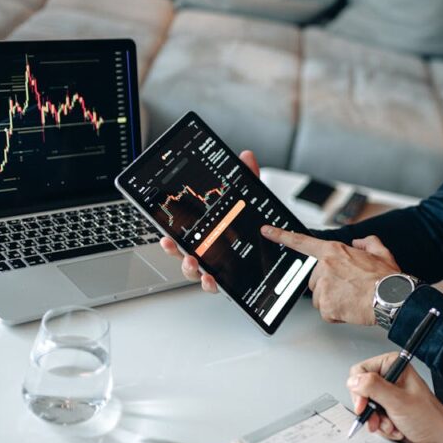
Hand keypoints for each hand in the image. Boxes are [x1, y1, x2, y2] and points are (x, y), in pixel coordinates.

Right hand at [160, 150, 259, 292]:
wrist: (278, 245)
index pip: (183, 232)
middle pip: (182, 252)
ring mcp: (216, 266)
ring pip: (194, 271)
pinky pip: (214, 285)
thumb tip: (246, 157)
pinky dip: (209, 284)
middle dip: (173, 250)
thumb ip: (247, 179)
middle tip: (171, 243)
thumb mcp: (250, 200)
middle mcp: (207, 251)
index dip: (171, 233)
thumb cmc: (255, 224)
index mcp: (206, 232)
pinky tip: (211, 279)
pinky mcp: (229, 279)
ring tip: (192, 262)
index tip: (164, 231)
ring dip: (189, 268)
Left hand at [260, 227, 401, 324]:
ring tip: (352, 298)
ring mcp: (323, 288)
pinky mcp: (326, 306)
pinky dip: (337, 314)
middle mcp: (325, 268)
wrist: (391, 298)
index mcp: (334, 251)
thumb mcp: (380, 252)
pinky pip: (327, 312)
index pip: (302, 242)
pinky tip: (351, 308)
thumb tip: (359, 243)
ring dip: (332, 300)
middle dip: (328, 284)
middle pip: (315, 279)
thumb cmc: (386, 278)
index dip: (281, 236)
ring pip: (319, 297)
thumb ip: (366, 243)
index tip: (267, 231)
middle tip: (348, 287)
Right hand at [346, 352, 442, 442]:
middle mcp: (391, 377)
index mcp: (394, 365)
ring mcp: (389, 394)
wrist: (440, 439)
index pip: (360, 371)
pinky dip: (383, 427)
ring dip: (379, 422)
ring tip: (393, 425)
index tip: (363, 406)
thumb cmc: (429, 418)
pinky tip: (397, 429)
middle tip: (379, 419)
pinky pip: (374, 418)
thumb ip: (373, 388)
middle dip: (371, 411)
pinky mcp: (389, 409)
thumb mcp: (398, 401)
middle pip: (361, 391)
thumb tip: (354, 380)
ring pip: (367, 407)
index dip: (359, 390)